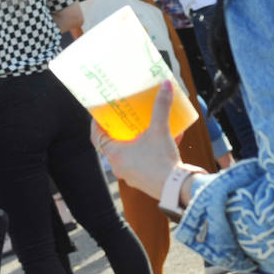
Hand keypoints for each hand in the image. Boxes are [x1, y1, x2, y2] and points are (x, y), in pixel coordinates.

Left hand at [92, 80, 183, 195]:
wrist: (176, 188)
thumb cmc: (161, 161)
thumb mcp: (160, 130)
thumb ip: (161, 107)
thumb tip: (166, 85)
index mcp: (115, 154)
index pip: (97, 137)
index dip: (97, 125)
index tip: (101, 115)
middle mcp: (119, 166)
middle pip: (112, 145)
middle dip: (119, 132)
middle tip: (124, 120)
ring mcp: (130, 176)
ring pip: (127, 155)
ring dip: (134, 143)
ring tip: (143, 130)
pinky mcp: (143, 181)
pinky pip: (141, 163)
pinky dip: (148, 153)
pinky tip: (163, 143)